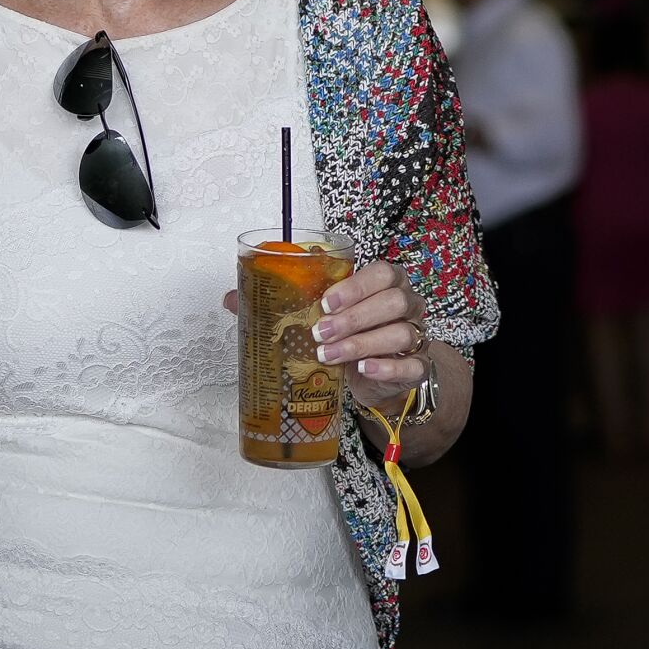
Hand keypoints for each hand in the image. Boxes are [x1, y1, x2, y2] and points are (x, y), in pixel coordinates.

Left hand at [219, 262, 430, 413]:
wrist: (374, 375)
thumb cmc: (347, 335)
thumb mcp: (319, 316)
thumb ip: (281, 303)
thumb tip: (232, 297)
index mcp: (384, 283)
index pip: (381, 273)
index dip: (356, 286)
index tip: (325, 302)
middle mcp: (405, 305)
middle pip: (393, 301)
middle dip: (354, 317)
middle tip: (319, 332)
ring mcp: (415, 336)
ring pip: (401, 333)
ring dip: (361, 343)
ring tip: (328, 355)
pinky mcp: (416, 367)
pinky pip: (412, 365)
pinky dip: (387, 367)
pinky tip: (362, 371)